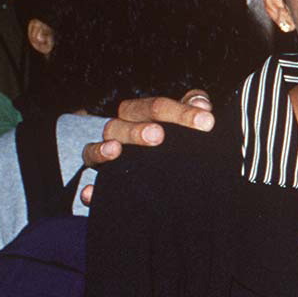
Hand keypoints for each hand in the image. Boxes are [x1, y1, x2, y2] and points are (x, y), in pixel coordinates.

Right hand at [80, 90, 213, 202]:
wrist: (174, 182)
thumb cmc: (180, 142)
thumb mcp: (188, 127)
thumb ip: (194, 110)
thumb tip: (201, 104)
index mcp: (142, 115)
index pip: (156, 107)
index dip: (181, 112)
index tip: (207, 122)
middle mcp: (121, 133)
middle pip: (120, 125)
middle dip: (137, 129)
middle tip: (158, 136)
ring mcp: (109, 159)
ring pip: (95, 150)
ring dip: (103, 150)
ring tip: (116, 151)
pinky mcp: (105, 186)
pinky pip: (92, 188)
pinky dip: (90, 190)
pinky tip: (91, 192)